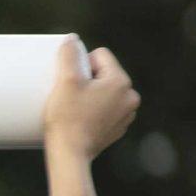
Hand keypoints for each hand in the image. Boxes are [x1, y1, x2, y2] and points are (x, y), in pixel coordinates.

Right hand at [42, 38, 138, 162]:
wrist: (70, 156)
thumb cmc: (67, 118)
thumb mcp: (66, 81)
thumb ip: (69, 55)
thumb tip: (72, 39)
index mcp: (121, 81)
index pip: (100, 56)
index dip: (80, 64)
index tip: (70, 82)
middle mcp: (130, 97)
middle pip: (103, 74)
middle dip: (86, 80)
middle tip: (69, 96)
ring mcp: (126, 115)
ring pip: (104, 92)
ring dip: (90, 95)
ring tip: (74, 109)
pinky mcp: (117, 129)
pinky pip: (105, 109)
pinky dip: (93, 110)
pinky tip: (80, 119)